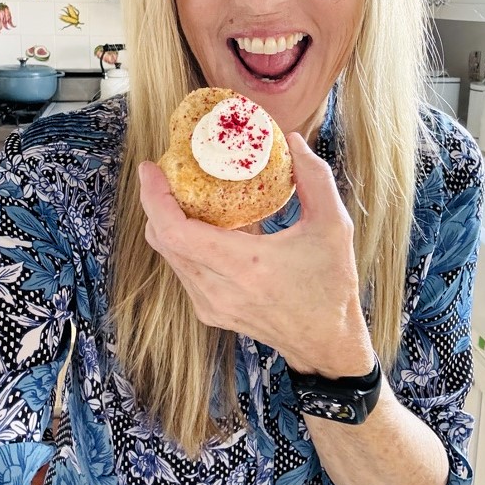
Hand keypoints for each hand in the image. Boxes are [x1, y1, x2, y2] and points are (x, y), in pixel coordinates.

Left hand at [139, 132, 373, 376]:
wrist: (326, 344)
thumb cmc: (331, 286)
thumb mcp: (334, 226)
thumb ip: (315, 178)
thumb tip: (294, 140)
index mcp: (246, 266)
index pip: (177, 231)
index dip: (155, 197)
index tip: (151, 168)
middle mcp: (218, 289)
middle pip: (162, 239)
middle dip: (154, 201)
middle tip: (164, 172)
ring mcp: (209, 305)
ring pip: (168, 255)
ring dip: (165, 221)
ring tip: (180, 192)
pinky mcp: (208, 312)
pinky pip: (181, 269)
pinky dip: (180, 242)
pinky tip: (201, 223)